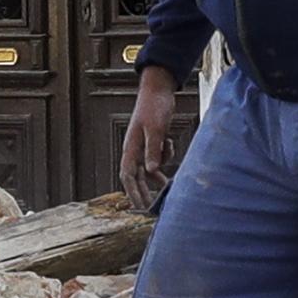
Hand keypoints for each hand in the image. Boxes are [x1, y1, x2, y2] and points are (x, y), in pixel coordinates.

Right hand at [121, 67, 187, 205]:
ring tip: (167, 188)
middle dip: (142, 192)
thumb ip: (153, 150)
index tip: (139, 205)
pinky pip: (157, 157)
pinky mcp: (154, 141)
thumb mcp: (155, 129)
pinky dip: (165, 157)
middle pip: (137, 176)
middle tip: (149, 208)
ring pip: (148, 168)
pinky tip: (169, 146)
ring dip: (156, 177)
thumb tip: (152, 171)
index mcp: (131, 147)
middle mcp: (135, 149)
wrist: (159, 89)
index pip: (128, 175)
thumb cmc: (153, 106)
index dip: (132, 191)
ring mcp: (144, 145)